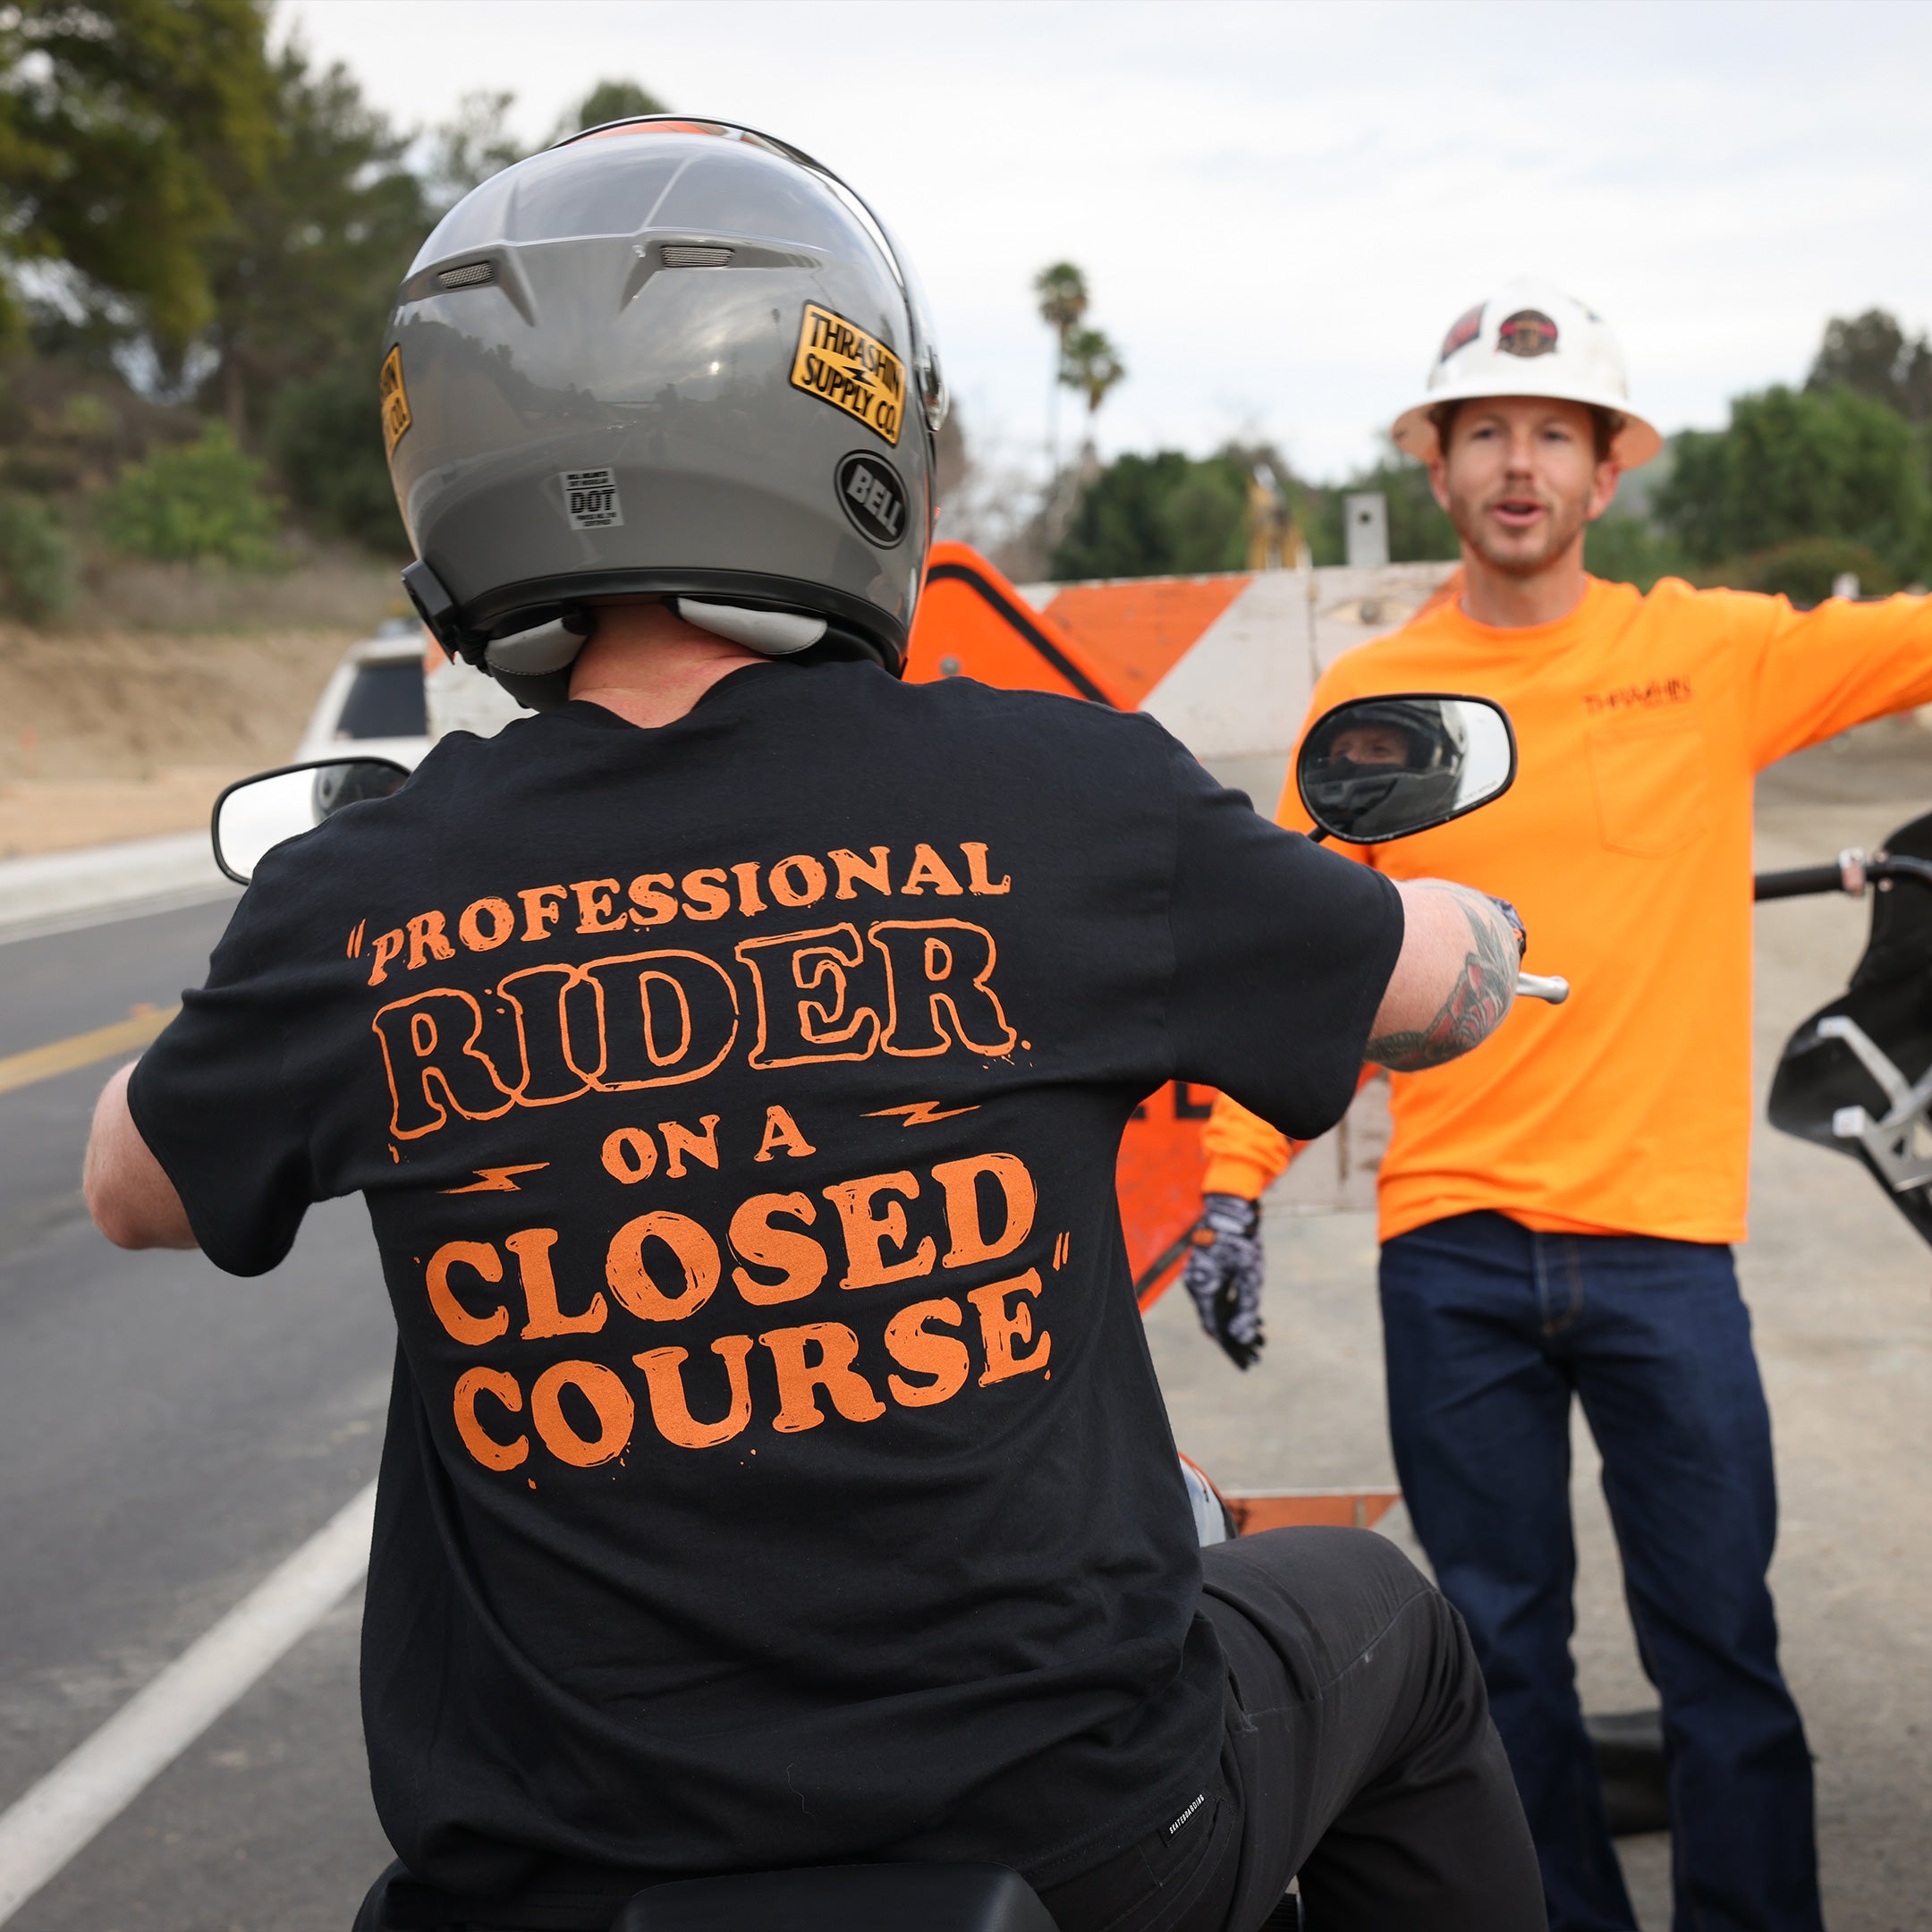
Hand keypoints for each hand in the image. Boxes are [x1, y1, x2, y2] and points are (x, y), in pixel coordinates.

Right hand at [1182, 1193, 1263, 1370]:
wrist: (1231, 1207)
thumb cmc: (1242, 1242)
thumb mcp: (1250, 1278)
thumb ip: (1246, 1309)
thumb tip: (1241, 1339)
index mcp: (1202, 1288)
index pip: (1214, 1328)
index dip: (1231, 1348)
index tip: (1249, 1363)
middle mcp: (1197, 1285)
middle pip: (1217, 1321)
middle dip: (1238, 1339)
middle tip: (1258, 1354)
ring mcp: (1201, 1277)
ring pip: (1219, 1309)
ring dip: (1238, 1324)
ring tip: (1260, 1339)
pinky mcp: (1208, 1271)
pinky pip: (1219, 1296)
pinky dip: (1234, 1308)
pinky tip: (1253, 1317)